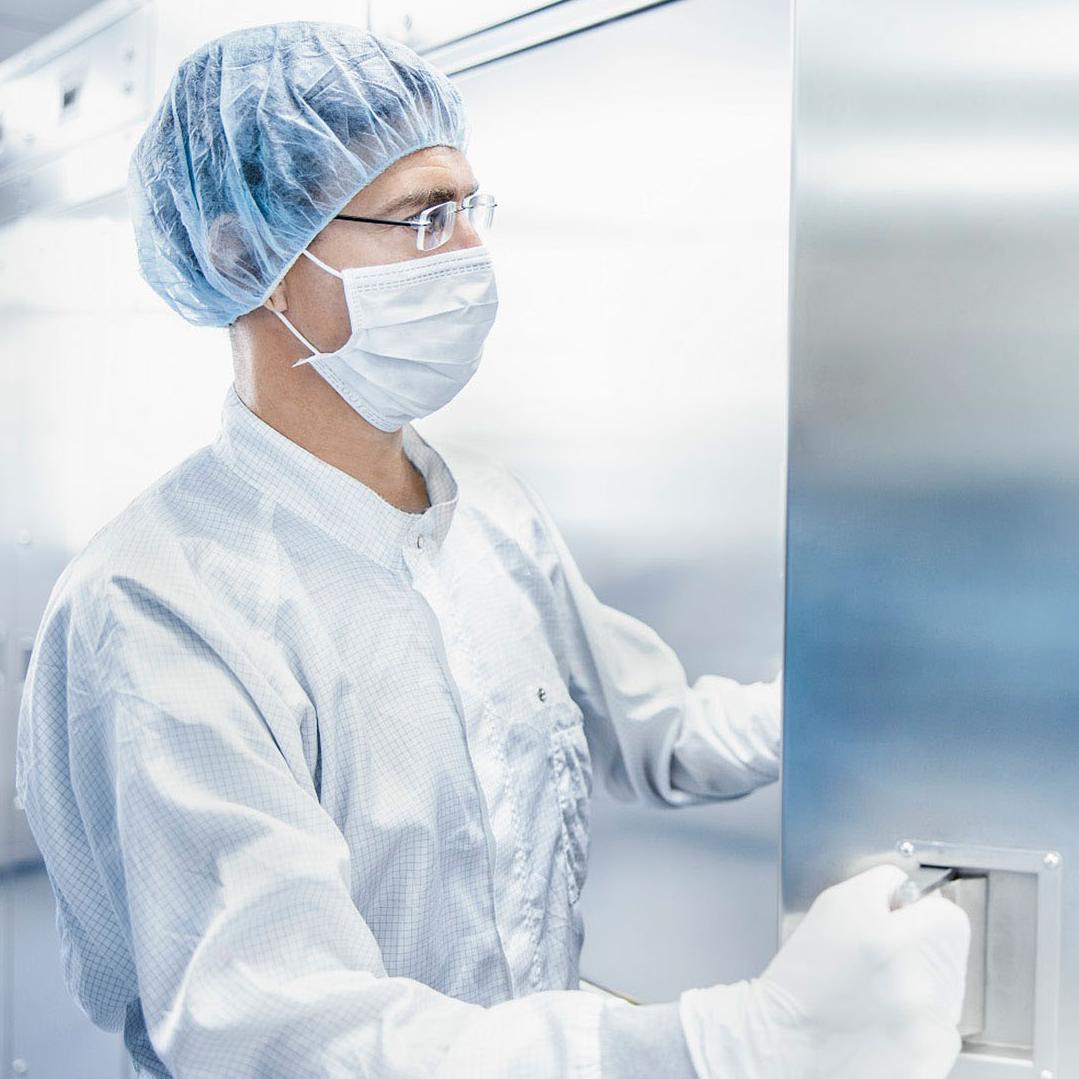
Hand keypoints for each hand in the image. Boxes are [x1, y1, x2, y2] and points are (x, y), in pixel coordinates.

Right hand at [679, 864, 969, 1078]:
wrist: (785, 1039)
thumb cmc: (802, 975)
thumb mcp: (833, 906)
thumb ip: (880, 885)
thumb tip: (912, 891)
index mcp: (889, 939)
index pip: (949, 917)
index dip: (930, 913)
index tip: (916, 918)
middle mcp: (913, 984)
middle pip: (950, 954)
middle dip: (923, 948)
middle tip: (884, 958)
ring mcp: (922, 1029)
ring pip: (948, 993)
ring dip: (922, 986)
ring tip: (877, 992)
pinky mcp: (926, 1061)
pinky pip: (942, 1033)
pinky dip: (920, 1026)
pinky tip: (885, 1020)